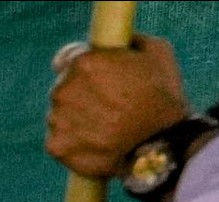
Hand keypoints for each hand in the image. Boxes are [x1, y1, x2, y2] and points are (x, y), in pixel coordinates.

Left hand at [52, 35, 186, 178]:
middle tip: (111, 105)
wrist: (161, 145)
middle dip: (83, 93)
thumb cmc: (163, 97)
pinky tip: (98, 143)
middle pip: (65, 87)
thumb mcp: (157, 53)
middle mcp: (64, 89)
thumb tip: (121, 38)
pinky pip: (60, 139)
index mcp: (85, 62)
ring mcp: (56, 119)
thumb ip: (130, 41)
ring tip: (107, 126)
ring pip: (60, 114)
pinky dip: (74, 141)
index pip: (67, 58)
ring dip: (77, 118)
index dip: (81, 67)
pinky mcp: (55, 145)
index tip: (92, 76)